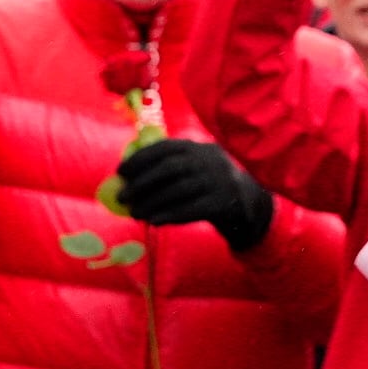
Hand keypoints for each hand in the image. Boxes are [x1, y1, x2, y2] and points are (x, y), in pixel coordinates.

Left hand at [115, 138, 274, 252]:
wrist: (248, 206)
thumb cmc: (207, 186)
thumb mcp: (192, 169)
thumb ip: (166, 170)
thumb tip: (126, 180)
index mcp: (198, 147)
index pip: (165, 148)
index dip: (140, 159)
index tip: (120, 172)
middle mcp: (209, 160)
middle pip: (170, 169)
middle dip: (142, 183)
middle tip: (122, 197)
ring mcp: (219, 180)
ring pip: (178, 190)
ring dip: (152, 202)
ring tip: (134, 213)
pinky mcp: (224, 203)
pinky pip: (192, 210)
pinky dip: (170, 215)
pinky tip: (154, 221)